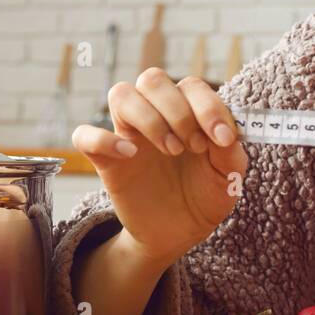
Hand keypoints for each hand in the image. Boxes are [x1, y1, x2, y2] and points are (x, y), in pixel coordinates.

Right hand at [71, 70, 247, 264]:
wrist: (180, 235)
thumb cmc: (205, 197)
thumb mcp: (228, 177)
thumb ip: (230, 151)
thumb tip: (224, 132)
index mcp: (188, 113)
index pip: (191, 86)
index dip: (208, 106)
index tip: (222, 139)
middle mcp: (157, 116)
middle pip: (152, 79)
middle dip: (177, 110)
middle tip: (193, 146)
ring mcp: (129, 135)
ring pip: (121, 94)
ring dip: (149, 118)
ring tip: (171, 150)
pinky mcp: (106, 161)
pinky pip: (84, 135)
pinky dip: (103, 138)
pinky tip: (129, 154)